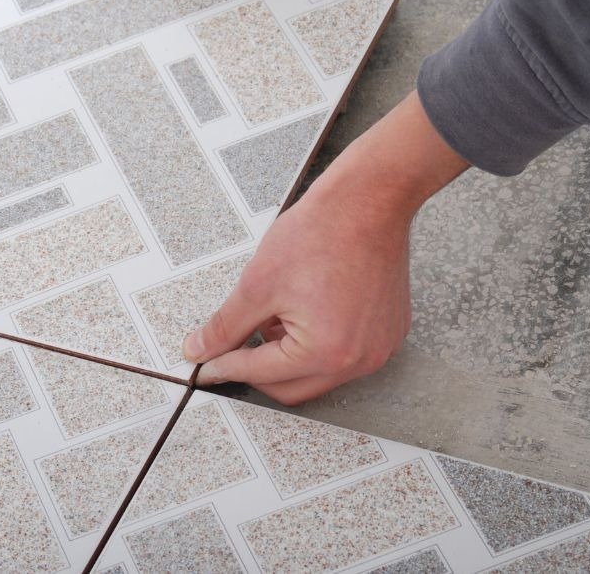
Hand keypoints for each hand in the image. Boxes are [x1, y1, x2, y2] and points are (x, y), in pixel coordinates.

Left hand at [186, 91, 469, 404]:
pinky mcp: (388, 334)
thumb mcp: (258, 283)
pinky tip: (303, 312)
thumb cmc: (323, 232)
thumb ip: (226, 325)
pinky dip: (318, 346)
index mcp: (325, 352)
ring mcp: (379, 349)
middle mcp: (358, 360)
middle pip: (291, 388)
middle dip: (257, 369)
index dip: (224, 367)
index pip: (260, 374)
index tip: (205, 365)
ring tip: (273, 316)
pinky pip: (345, 355)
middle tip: (232, 347)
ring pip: (318, 375)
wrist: (370, 200)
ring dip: (288, 358)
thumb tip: (201, 348)